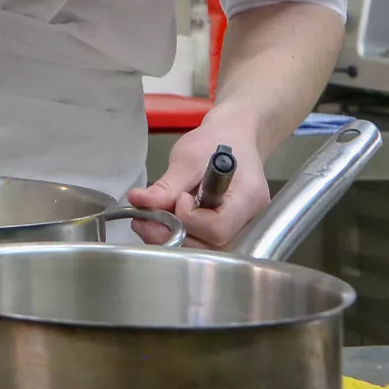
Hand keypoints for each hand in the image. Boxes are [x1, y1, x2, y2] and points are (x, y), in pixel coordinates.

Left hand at [125, 116, 269, 247]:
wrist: (231, 138)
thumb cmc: (214, 142)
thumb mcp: (187, 158)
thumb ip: (166, 186)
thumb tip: (138, 201)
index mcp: (248, 198)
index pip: (218, 227)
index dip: (191, 218)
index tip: (178, 198)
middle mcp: (250, 221)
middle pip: (212, 245)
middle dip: (174, 234)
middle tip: (144, 219)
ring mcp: (241, 230)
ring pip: (205, 250)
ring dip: (172, 238)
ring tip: (147, 221)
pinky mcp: (228, 232)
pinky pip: (203, 244)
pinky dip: (180, 236)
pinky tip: (161, 224)